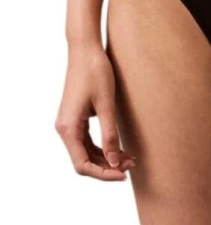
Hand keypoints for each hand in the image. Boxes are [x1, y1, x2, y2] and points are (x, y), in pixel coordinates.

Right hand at [55, 42, 134, 180]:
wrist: (86, 50)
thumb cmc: (96, 72)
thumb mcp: (106, 104)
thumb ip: (110, 134)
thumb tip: (115, 162)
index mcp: (68, 128)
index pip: (82, 164)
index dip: (103, 173)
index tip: (124, 175)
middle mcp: (64, 128)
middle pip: (83, 160)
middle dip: (108, 166)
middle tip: (132, 165)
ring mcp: (69, 123)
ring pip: (86, 151)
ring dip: (106, 157)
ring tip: (130, 158)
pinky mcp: (76, 117)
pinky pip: (87, 140)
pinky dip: (103, 146)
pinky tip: (120, 147)